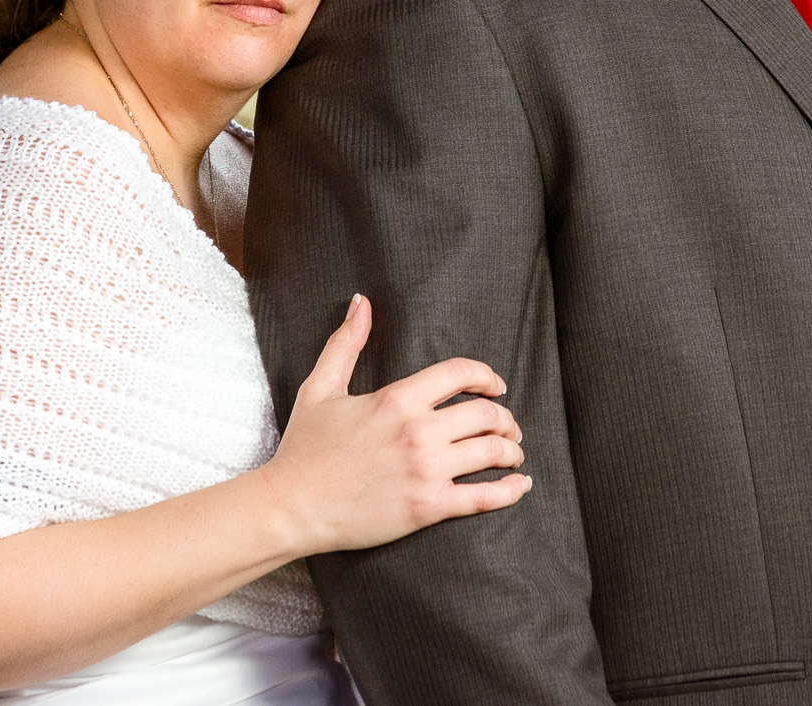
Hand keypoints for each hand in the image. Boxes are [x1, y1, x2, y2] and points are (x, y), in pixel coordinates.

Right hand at [257, 294, 529, 553]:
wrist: (291, 507)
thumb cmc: (305, 448)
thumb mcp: (321, 387)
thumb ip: (346, 343)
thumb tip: (361, 302)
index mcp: (397, 399)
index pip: (461, 373)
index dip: (486, 376)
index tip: (495, 386)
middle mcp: (418, 432)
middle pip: (485, 414)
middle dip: (505, 418)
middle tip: (508, 426)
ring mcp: (426, 471)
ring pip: (492, 452)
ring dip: (512, 450)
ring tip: (513, 453)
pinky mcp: (428, 508)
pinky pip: (484, 498)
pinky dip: (510, 491)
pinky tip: (520, 485)